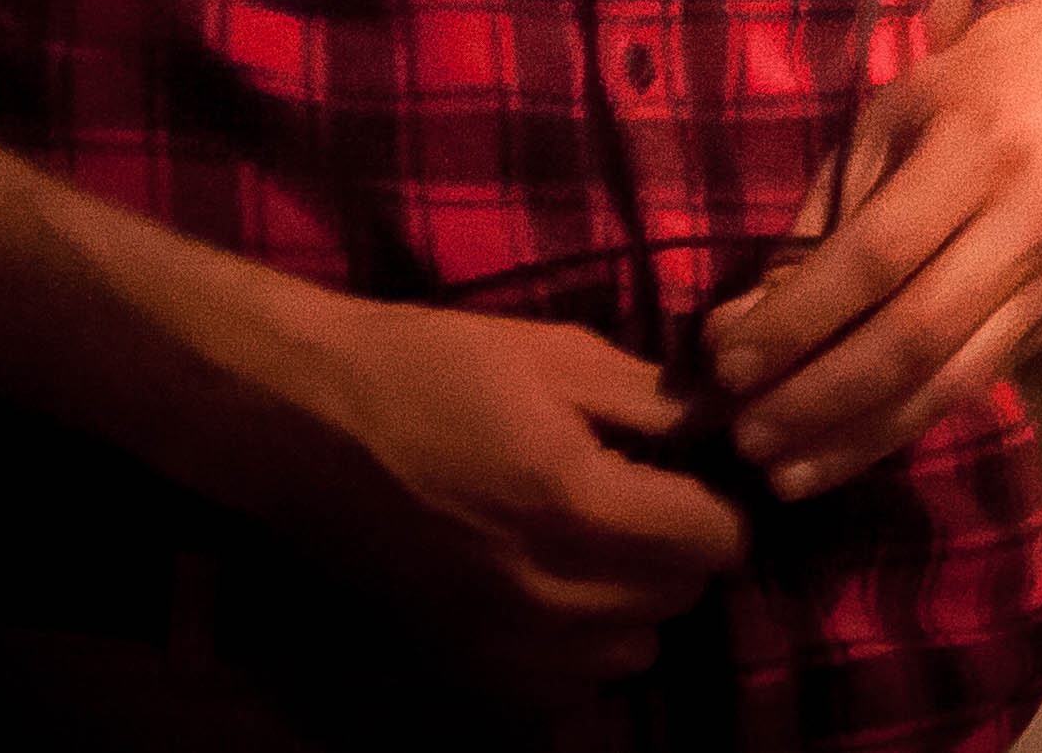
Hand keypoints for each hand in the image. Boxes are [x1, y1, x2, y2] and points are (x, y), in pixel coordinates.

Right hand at [257, 294, 753, 700]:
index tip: (701, 478)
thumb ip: (658, 400)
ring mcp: (503, 643)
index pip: (715, 542)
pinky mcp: (465, 668)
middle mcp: (547, 590)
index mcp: (576, 502)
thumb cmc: (432, 368)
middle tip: (643, 498)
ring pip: (632, 650)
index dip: (723, 504)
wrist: (309, 423)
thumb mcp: (557, 354)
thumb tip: (732, 425)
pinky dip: (578, 648)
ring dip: (633, 602)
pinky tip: (550, 589)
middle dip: (679, 548)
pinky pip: (569, 687)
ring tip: (593, 544)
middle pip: (679, 598)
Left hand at [692, 0, 1041, 495]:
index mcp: (977, 150)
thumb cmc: (959, 102)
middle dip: (820, 396)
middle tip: (744, 436)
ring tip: (780, 472)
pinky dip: (897, 428)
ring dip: (856, 438)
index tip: (725, 364)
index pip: (877, 256)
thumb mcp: (881, 129)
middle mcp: (1026, 223)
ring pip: (949, 383)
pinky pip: (969, 390)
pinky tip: (838, 453)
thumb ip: (816, 229)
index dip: (798, 319)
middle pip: (915, 334)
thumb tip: (737, 333)